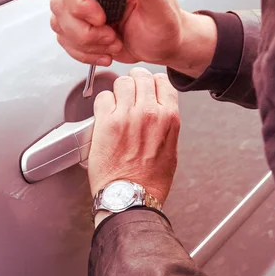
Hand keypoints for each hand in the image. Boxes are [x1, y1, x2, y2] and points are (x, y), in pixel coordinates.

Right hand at [49, 0, 216, 76]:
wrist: (160, 44)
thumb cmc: (164, 23)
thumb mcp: (160, 5)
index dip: (79, 0)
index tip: (101, 19)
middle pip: (60, 3)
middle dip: (85, 31)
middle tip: (112, 37)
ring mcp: (79, 2)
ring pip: (59, 24)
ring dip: (86, 43)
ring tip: (113, 43)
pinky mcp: (75, 22)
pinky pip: (64, 40)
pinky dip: (84, 53)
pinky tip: (105, 51)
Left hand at [89, 67, 180, 207]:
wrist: (130, 198)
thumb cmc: (149, 182)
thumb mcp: (171, 151)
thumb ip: (166, 127)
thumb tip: (160, 115)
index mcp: (169, 118)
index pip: (162, 82)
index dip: (151, 82)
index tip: (146, 86)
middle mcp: (150, 113)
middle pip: (140, 77)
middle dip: (133, 82)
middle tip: (128, 92)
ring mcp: (127, 116)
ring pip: (121, 82)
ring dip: (118, 91)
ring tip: (116, 104)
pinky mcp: (106, 122)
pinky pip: (103, 97)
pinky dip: (103, 103)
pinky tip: (104, 115)